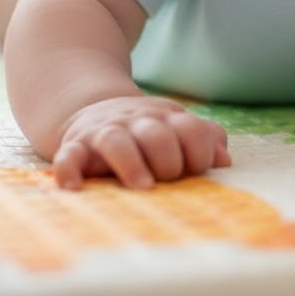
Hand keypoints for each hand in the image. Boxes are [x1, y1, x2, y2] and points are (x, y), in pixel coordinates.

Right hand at [52, 95, 231, 189]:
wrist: (93, 107)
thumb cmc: (145, 129)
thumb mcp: (176, 126)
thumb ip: (204, 139)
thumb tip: (225, 161)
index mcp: (167, 119)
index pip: (190, 129)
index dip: (200, 151)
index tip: (199, 170)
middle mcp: (137, 122)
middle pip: (156, 134)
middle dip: (168, 159)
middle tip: (169, 179)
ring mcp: (106, 132)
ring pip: (116, 140)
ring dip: (131, 163)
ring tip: (143, 186)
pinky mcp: (76, 145)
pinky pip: (69, 155)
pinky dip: (70, 169)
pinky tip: (75, 187)